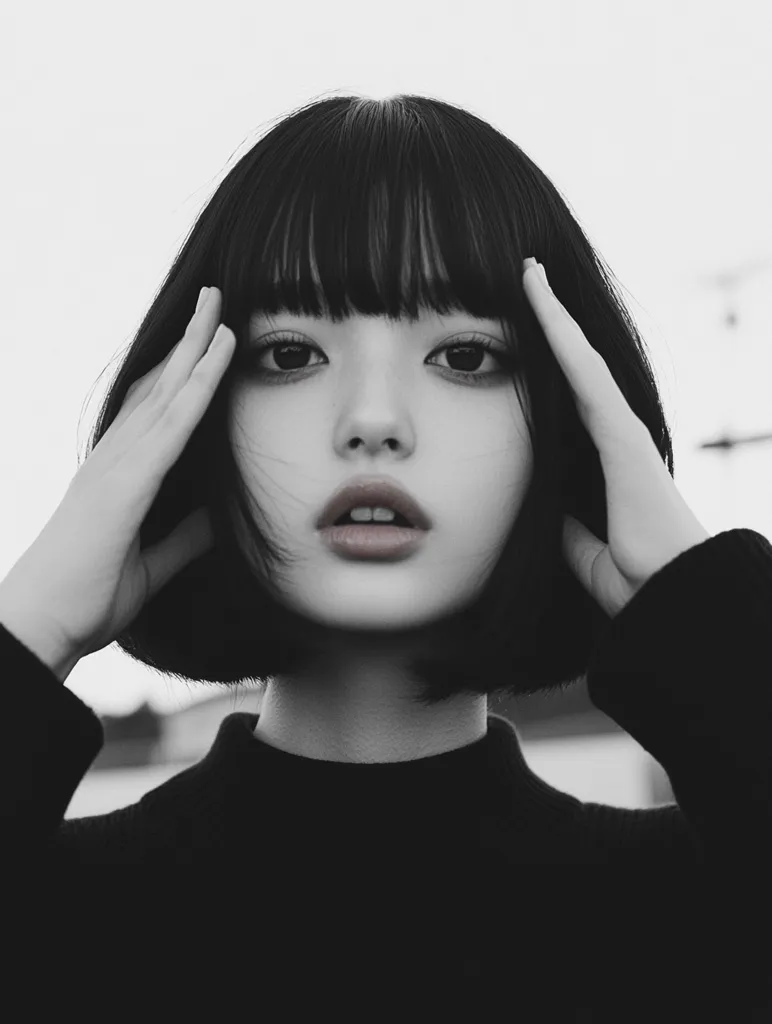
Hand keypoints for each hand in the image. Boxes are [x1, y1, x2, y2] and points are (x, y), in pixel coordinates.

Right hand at [0, 286, 234, 672]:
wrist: (43, 625)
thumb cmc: (88, 596)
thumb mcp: (152, 565)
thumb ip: (183, 538)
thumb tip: (216, 518)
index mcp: (120, 474)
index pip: (155, 409)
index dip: (179, 371)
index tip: (203, 339)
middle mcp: (116, 458)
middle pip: (159, 385)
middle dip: (188, 341)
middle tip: (212, 298)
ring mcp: (117, 464)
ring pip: (166, 391)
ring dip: (195, 346)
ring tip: (217, 306)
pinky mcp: (125, 482)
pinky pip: (172, 424)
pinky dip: (198, 386)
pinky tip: (216, 355)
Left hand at [523, 258, 710, 618]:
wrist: (672, 598)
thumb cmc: (637, 578)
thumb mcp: (582, 550)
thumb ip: (568, 528)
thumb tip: (548, 515)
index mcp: (605, 460)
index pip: (568, 399)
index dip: (547, 363)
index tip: (521, 333)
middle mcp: (615, 435)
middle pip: (575, 366)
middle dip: (552, 322)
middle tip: (527, 277)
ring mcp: (621, 429)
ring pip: (579, 357)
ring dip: (553, 313)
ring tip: (528, 269)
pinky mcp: (622, 434)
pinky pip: (584, 373)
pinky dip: (560, 334)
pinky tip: (539, 296)